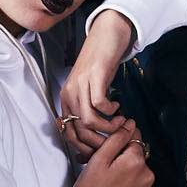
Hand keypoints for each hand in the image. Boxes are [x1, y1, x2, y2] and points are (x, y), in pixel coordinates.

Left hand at [59, 11, 134, 158]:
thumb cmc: (99, 65)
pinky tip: (117, 106)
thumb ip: (88, 110)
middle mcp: (70, 94)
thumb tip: (94, 137)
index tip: (102, 150)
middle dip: (100, 142)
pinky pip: (99, 104)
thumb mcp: (89, 91)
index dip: (86, 147)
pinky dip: (111, 111)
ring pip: (89, 121)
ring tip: (120, 122)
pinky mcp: (94, 77)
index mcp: (66, 100)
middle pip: (80, 132)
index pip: (70, 135)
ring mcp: (80, 85)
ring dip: (108, 128)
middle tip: (115, 140)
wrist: (105, 36)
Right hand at [71, 116, 152, 186]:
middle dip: (123, 158)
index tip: (111, 147)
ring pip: (138, 173)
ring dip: (127, 172)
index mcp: (136, 162)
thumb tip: (130, 124)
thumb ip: (117, 138)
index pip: (135, 138)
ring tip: (108, 181)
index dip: (121, 140)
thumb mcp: (99, 159)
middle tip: (104, 167)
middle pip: (137, 157)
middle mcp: (146, 177)